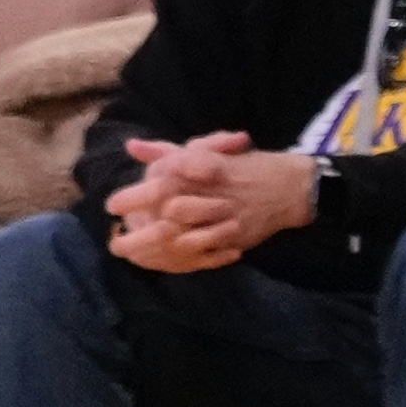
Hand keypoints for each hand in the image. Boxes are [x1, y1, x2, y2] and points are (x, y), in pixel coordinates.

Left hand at [109, 133, 318, 268]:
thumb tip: (132, 147)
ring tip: (131, 252)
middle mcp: (216, 191)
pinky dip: (183, 257)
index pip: (163, 180)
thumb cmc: (246, 166)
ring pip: (185, 235)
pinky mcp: (236, 236)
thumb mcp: (207, 151)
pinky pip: (205, 252)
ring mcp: (228, 216)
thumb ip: (167, 152)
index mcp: (207, 166)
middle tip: (119, 236)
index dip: (134, 196)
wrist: (293, 186)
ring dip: (155, 246)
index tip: (112, 206)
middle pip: (169, 210)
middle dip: (140, 226)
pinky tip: (164, 259)